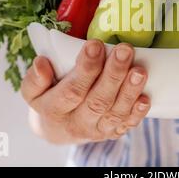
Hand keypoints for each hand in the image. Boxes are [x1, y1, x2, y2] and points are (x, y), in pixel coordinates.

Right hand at [21, 40, 149, 143]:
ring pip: (115, 113)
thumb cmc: (48, 99)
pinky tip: (145, 98)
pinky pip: (126, 125)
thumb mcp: (33, 91)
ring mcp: (96, 130)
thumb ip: (35, 78)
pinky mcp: (112, 133)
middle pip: (97, 101)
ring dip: (129, 91)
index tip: (95, 45)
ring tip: (139, 70)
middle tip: (124, 51)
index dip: (85, 69)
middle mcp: (76, 123)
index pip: (71, 90)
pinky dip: (137, 113)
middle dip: (113, 75)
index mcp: (54, 110)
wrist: (59, 129)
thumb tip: (42, 63)